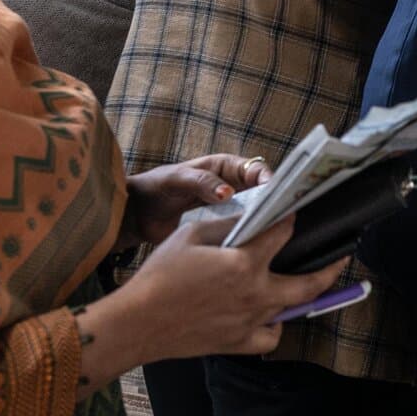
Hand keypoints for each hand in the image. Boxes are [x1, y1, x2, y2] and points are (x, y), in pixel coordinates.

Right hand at [87, 216, 345, 376]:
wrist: (139, 322)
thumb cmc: (161, 275)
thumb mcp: (191, 235)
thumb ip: (225, 225)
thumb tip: (248, 219)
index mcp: (244, 264)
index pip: (282, 235)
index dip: (291, 219)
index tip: (298, 210)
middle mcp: (255, 295)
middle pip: (308, 283)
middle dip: (331, 268)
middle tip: (344, 256)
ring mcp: (249, 323)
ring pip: (291, 311)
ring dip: (303, 296)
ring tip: (308, 282)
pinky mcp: (237, 344)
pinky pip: (269, 337)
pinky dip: (274, 325)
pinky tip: (269, 313)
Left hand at [123, 154, 269, 247]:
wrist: (137, 215)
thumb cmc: (156, 187)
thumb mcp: (177, 179)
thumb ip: (202, 182)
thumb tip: (228, 193)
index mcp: (223, 167)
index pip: (254, 170)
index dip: (268, 179)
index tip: (275, 193)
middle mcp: (229, 187)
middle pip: (259, 193)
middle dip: (271, 203)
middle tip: (279, 217)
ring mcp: (225, 210)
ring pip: (252, 215)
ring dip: (259, 223)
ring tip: (268, 236)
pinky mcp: (218, 230)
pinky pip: (237, 232)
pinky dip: (245, 238)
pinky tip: (249, 248)